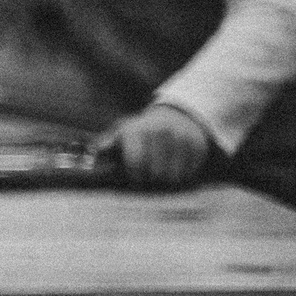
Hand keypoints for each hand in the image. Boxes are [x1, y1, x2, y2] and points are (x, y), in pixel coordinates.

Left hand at [95, 103, 214, 187]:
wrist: (176, 116)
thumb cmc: (143, 131)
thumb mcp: (123, 132)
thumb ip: (107, 142)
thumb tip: (97, 149)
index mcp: (139, 130)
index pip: (136, 163)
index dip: (134, 174)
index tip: (136, 174)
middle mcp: (161, 132)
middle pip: (155, 173)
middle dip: (150, 178)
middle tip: (149, 173)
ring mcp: (182, 138)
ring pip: (173, 177)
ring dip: (166, 179)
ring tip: (162, 169)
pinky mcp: (198, 146)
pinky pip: (189, 174)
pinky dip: (182, 174)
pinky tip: (176, 164)